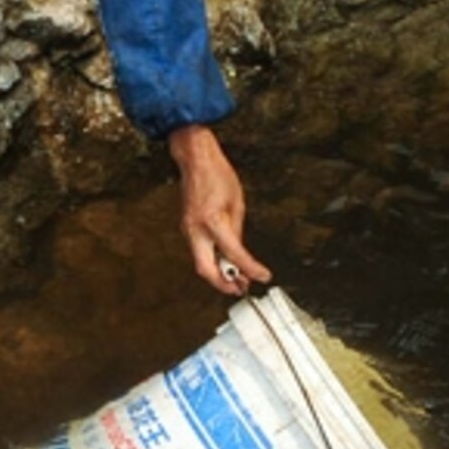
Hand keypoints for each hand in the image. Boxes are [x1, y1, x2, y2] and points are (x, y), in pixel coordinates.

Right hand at [166, 124, 273, 296]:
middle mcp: (196, 229)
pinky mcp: (187, 227)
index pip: (234, 254)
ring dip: (218, 272)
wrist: (195, 160)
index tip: (262, 276)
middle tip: (240, 288)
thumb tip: (240, 252)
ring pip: (201, 262)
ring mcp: (188, 229)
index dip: (250, 269)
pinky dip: (212, 259)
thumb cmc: (217, 175)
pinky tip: (224, 260)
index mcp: (212, 222)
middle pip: (205, 270)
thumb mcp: (237, 204)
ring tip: (236, 277)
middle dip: (223, 284)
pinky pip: (199, 250)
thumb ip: (238, 231)